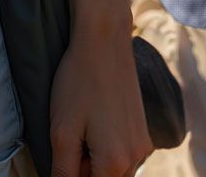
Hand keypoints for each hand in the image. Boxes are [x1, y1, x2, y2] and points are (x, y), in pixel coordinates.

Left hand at [48, 25, 153, 176]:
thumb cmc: (79, 82)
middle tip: (67, 146)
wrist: (104, 41)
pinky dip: (106, 152)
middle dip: (83, 173)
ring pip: (115, 172)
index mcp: (115, 162)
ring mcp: (143, 144)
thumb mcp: (62, 131)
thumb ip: (63, 170)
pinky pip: (124, 157)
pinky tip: (92, 126)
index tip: (64, 158)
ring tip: (78, 133)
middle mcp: (136, 158)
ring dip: (94, 165)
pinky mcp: (142, 131)